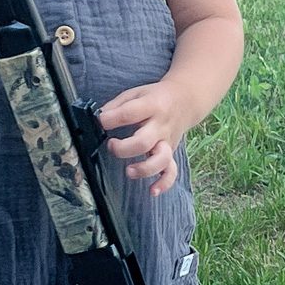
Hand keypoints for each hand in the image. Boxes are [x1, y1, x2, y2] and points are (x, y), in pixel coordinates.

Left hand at [98, 81, 182, 196]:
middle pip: (143, 141)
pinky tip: (152, 191)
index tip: (100, 122)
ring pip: (160, 159)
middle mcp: (161, 125)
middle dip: (124, 148)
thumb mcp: (135, 93)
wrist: (185, 100)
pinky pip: (171, 171)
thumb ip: (117, 105)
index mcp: (151, 106)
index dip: (109, 119)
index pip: (129, 113)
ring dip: (144, 169)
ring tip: (129, 171)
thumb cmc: (155, 97)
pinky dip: (163, 183)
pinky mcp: (171, 152)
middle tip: (112, 146)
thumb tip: (99, 119)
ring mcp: (167, 141)